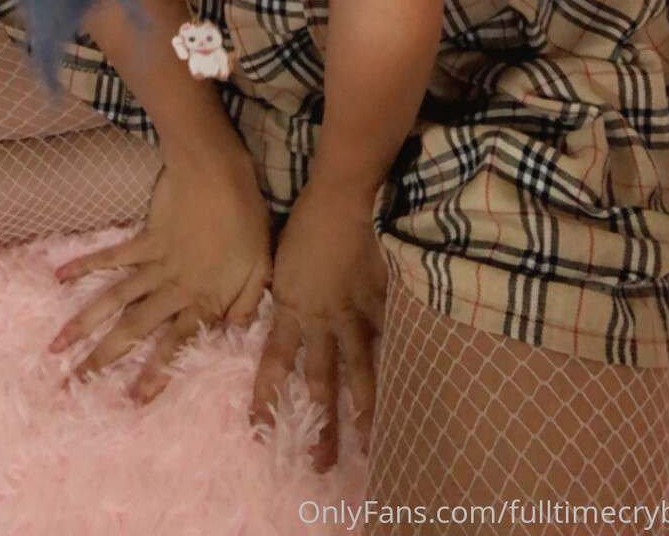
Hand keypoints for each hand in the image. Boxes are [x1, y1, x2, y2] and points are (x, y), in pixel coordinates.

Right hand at [48, 143, 273, 403]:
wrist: (217, 172)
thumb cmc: (246, 219)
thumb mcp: (261, 266)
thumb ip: (248, 304)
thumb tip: (231, 335)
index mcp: (203, 298)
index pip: (176, 344)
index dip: (155, 372)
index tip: (133, 400)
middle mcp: (172, 287)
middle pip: (133, 329)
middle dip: (103, 359)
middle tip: (75, 386)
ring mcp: (154, 262)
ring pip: (114, 299)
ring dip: (84, 324)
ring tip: (56, 348)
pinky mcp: (143, 238)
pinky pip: (110, 257)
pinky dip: (85, 267)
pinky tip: (59, 277)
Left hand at [249, 178, 388, 472]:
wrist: (340, 201)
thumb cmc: (302, 223)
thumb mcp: (279, 263)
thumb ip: (283, 295)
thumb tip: (279, 314)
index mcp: (289, 309)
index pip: (273, 364)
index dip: (266, 399)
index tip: (260, 432)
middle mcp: (321, 322)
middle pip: (320, 383)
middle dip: (321, 427)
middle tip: (321, 466)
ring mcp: (355, 316)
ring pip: (360, 372)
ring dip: (364, 411)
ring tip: (370, 443)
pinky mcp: (381, 303)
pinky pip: (389, 338)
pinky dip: (396, 361)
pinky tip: (408, 387)